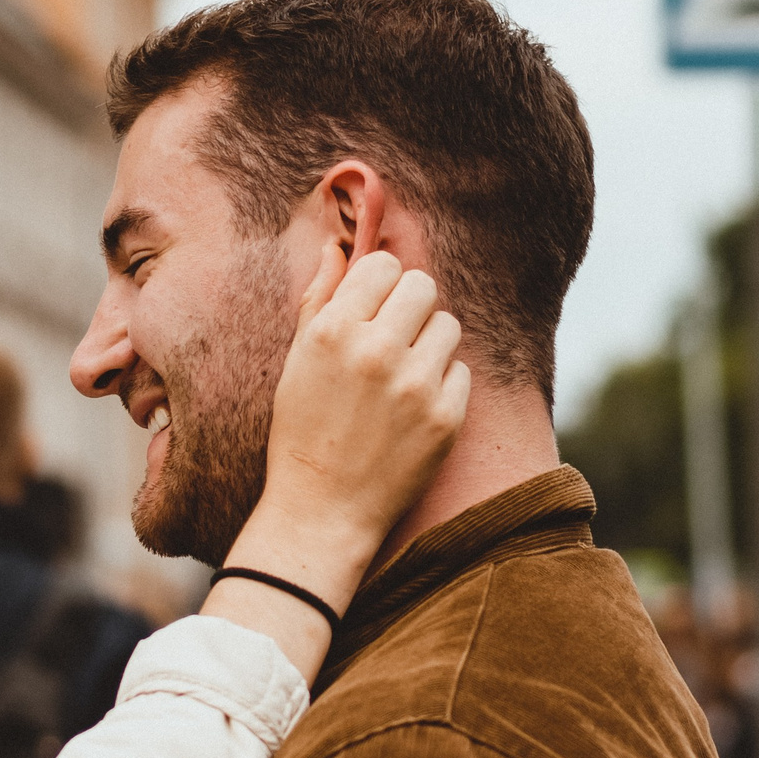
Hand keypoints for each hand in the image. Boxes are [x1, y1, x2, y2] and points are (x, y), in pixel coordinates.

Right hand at [200, 243, 468, 678]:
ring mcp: (414, 385)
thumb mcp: (297, 361)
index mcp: (332, 331)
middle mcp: (375, 351)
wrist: (322, 512)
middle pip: (423, 286)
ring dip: (431, 343)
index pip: (384, 265)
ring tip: (403, 375)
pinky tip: (413, 410)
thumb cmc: (303, 432)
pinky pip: (461, 371)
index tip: (375, 308)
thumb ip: (320, 298)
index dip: (381, 284)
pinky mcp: (446, 417)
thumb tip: (339, 245)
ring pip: (448, 325)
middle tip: (395, 338)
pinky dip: (442, 384)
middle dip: (411, 307)